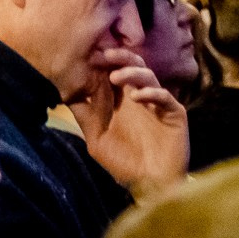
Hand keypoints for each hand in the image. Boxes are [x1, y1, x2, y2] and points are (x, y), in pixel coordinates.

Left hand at [68, 48, 188, 196]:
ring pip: (148, 76)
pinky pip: (165, 98)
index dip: (101, 61)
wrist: (149, 184)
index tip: (87, 53)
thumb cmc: (122, 161)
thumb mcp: (96, 137)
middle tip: (104, 54)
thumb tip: (64, 91)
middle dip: (119, 57)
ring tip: (116, 76)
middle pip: (131, 66)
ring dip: (132, 72)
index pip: (111, 71)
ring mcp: (156, 104)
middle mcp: (138, 97)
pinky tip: (138, 96)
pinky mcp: (174, 115)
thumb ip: (84, 114)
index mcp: (119, 100)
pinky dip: (152, 93)